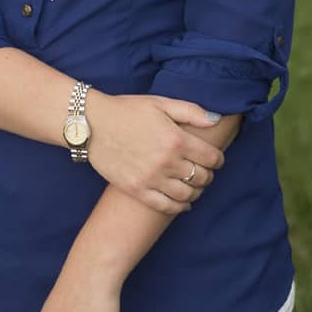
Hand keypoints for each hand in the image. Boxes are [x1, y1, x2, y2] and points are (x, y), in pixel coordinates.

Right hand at [85, 94, 227, 214]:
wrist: (92, 124)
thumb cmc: (128, 110)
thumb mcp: (162, 103)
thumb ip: (192, 112)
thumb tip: (216, 120)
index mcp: (176, 139)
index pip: (211, 158)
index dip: (218, 160)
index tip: (216, 159)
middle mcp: (166, 162)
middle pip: (201, 177)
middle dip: (208, 176)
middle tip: (206, 172)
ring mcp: (151, 179)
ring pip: (186, 194)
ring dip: (196, 192)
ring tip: (196, 187)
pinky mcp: (136, 190)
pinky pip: (164, 206)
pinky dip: (179, 207)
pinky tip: (183, 204)